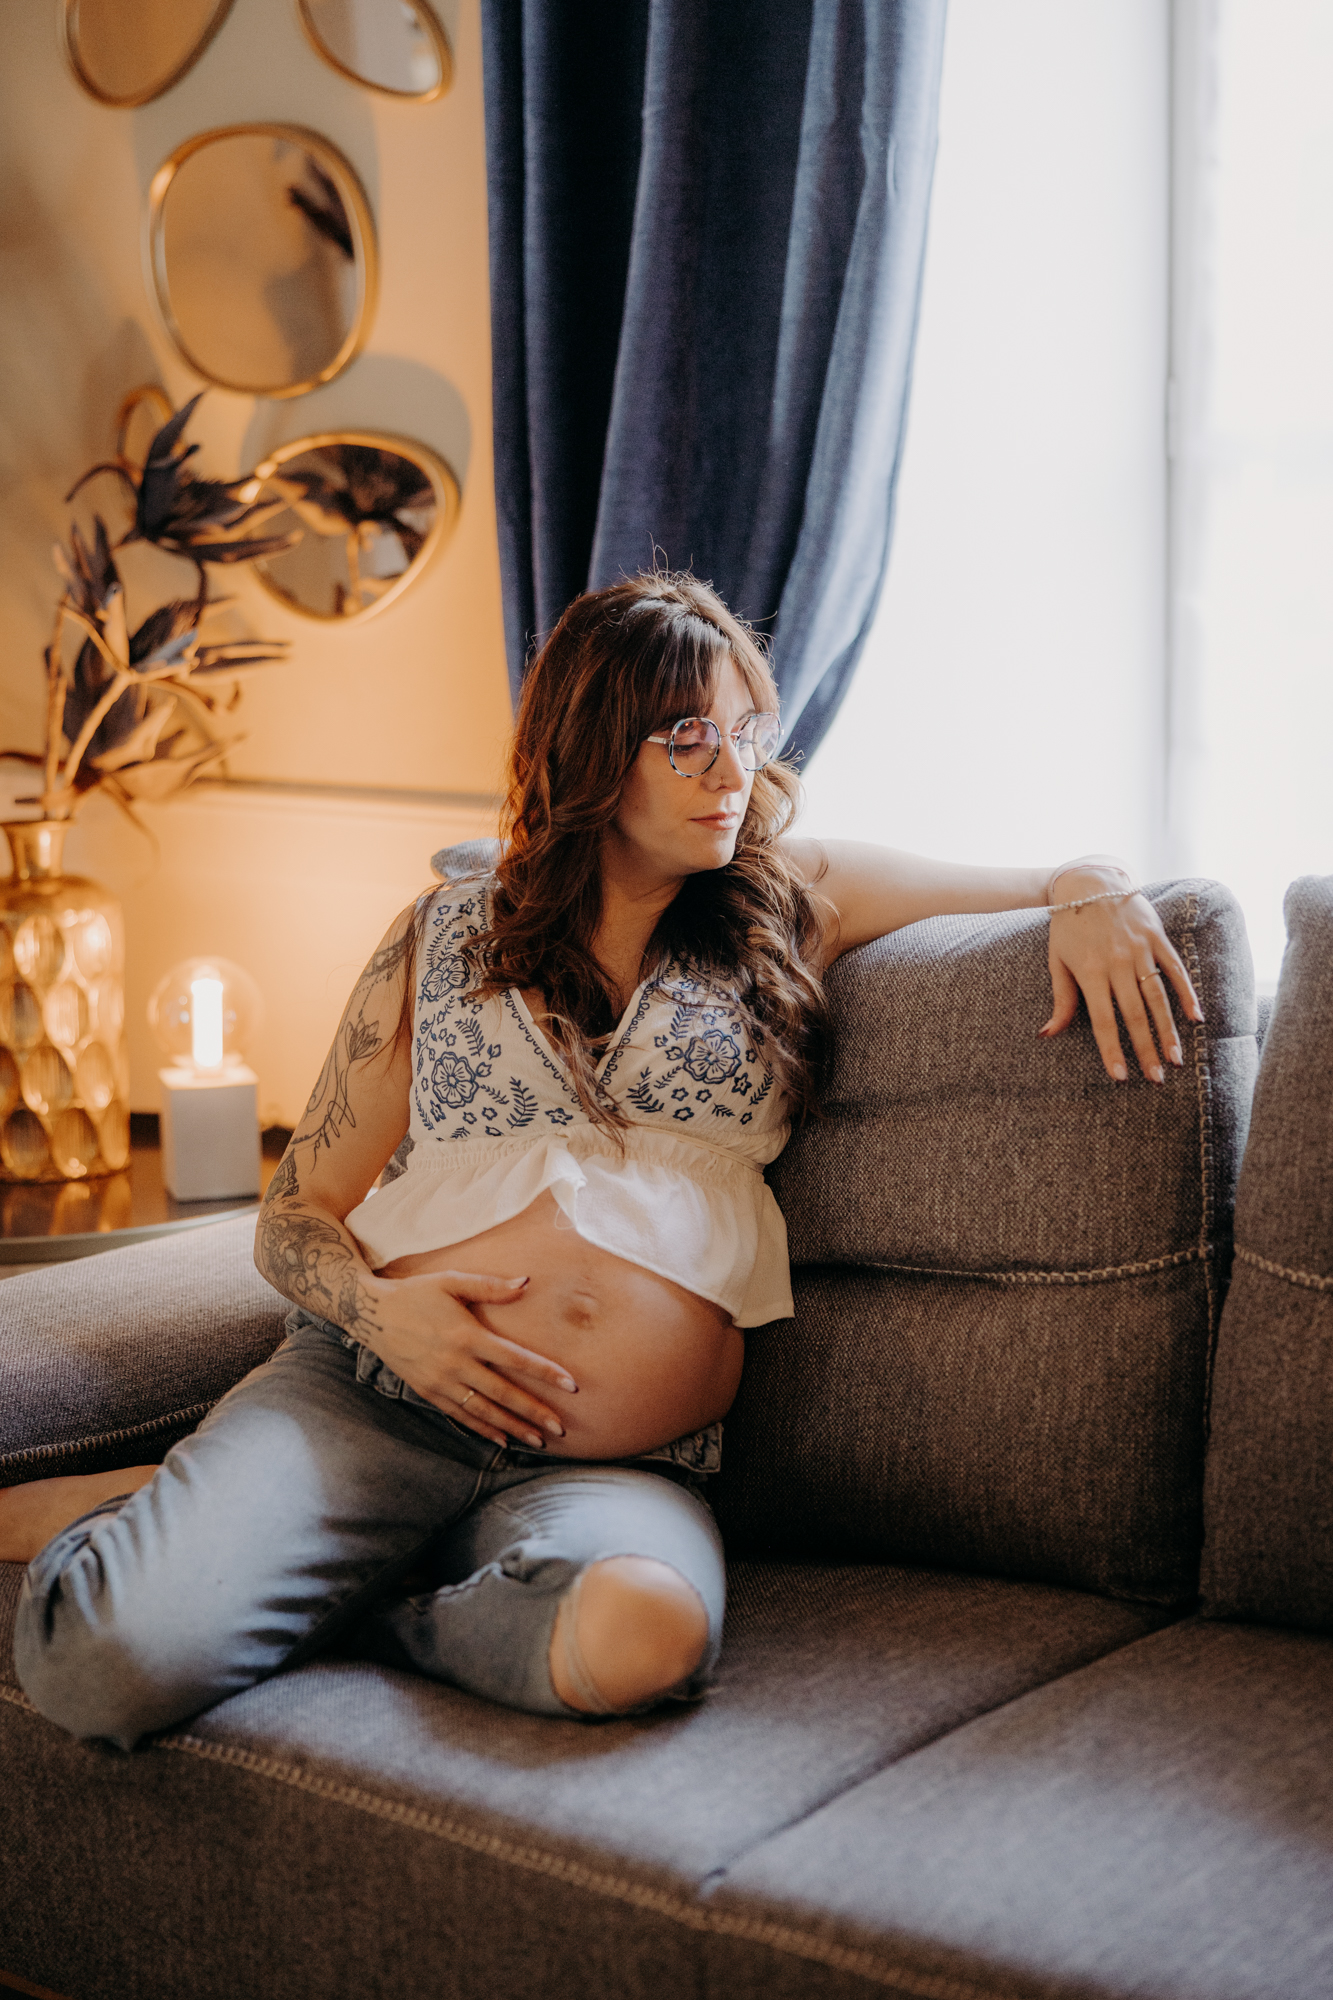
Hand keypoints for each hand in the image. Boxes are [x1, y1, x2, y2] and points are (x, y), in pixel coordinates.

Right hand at [362, 1268, 577, 1448]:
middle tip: (561, 1427)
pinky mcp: (428, 1392)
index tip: (571, 1384)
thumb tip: (527, 1283)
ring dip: (512, 1427)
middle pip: (503, 1393)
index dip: (545, 1372)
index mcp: (466, 1335)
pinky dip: (482, 1429)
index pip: (515, 1358)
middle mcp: (455, 1363)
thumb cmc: (416, 1293)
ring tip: (539, 1439)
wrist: (371, 1314)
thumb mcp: (451, 1281)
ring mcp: (440, 1382)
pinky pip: (460, 1416)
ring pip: (483, 1411)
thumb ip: (490, 1286)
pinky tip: (502, 1439)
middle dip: (534, 1411)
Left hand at [1040, 871, 1203, 1081]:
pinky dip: (1187, 993)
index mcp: (1090, 972)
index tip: (1121, 1077)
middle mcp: (1116, 963)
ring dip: (1169, 1030)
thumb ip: (1060, 999)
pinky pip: (1175, 968)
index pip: (1102, 1021)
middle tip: (1157, 1079)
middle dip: (1146, 1049)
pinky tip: (1197, 1017)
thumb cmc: (1068, 926)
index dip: (1112, 1051)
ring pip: (1157, 996)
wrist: (1089, 881)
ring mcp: (1139, 949)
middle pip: (1134, 1015)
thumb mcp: (1057, 961)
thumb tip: (1047, 1034)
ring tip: (1176, 1058)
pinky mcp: (1157, 937)